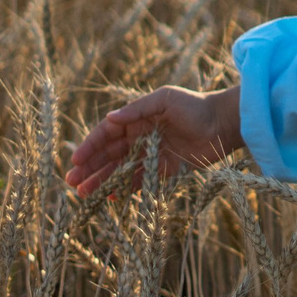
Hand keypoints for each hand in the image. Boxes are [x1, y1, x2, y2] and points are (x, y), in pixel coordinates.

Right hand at [65, 85, 243, 195]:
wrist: (224, 124)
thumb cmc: (195, 106)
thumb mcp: (165, 99)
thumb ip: (138, 109)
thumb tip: (111, 117)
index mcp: (136, 119)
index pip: (106, 134)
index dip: (90, 147)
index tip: (76, 160)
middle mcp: (139, 137)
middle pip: (109, 155)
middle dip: (90, 168)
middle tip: (72, 182)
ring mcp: (150, 154)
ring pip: (120, 170)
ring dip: (102, 180)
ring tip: (84, 194)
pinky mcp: (164, 169)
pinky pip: (140, 180)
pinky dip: (124, 188)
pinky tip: (109, 196)